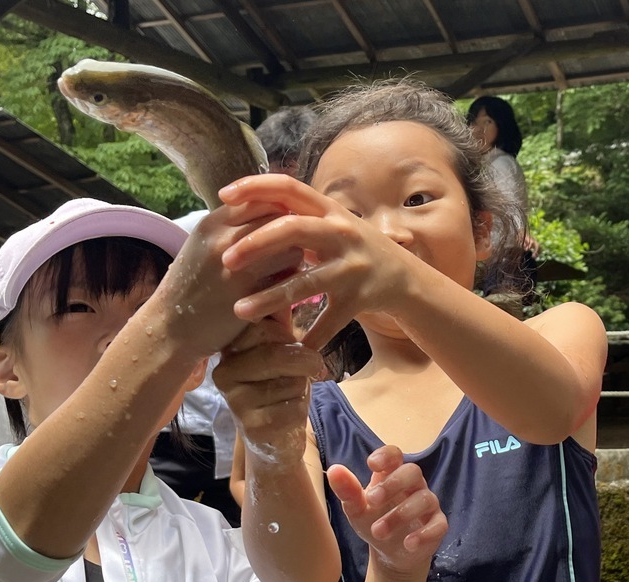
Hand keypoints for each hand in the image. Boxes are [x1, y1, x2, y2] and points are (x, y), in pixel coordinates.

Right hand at [150, 197, 307, 357]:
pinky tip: (283, 290)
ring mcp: (238, 266)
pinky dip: (291, 282)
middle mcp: (224, 238)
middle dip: (292, 231)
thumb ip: (233, 228)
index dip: (278, 210)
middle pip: (280, 218)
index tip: (283, 225)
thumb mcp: (204, 246)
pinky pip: (288, 278)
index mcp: (212, 223)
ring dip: (296, 257)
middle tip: (292, 248)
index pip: (260, 198)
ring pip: (291, 247)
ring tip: (286, 270)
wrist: (171, 329)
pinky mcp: (250, 293)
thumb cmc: (192, 287)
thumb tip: (276, 211)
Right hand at [213, 316, 324, 464]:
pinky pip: (293, 408)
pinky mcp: (251, 427)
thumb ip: (279, 313)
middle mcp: (224, 372)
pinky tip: (288, 413)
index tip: (291, 342)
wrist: (275, 437)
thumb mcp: (279, 344)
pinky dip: (301, 408)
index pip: (261, 326)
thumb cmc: (280, 383)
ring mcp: (234, 401)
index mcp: (230, 347)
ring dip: (303, 387)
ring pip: (290, 382)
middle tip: (312, 366)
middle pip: (276, 354)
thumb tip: (286, 268)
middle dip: (305, 359)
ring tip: (291, 391)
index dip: (286, 334)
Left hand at [217, 174, 421, 348]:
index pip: (289, 188)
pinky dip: (310, 337)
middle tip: (225, 261)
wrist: (404, 278)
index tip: (224, 196)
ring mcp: (352, 266)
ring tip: (239, 311)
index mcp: (329, 210)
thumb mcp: (332, 226)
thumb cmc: (355, 251)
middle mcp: (342, 233)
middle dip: (255, 244)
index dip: (255, 187)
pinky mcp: (360, 298)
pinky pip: (329, 321)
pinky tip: (289, 348)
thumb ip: (299, 217)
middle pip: (293, 229)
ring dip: (270, 299)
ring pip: (305, 283)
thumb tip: (250, 205)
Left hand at [327, 446, 446, 578]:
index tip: (372, 464)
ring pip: (424, 499)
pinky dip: (424, 534)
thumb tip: (334, 469)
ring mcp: (428, 504)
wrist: (390, 554)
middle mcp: (413, 485)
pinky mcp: (437, 525)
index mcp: (392, 475)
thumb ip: (347, 491)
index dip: (386, 455)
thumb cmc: (373, 523)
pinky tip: (408, 544)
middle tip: (372, 500)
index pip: (395, 455)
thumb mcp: (356, 510)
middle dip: (393, 484)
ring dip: (401, 514)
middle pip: (413, 472)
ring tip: (378, 531)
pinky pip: (438, 524)